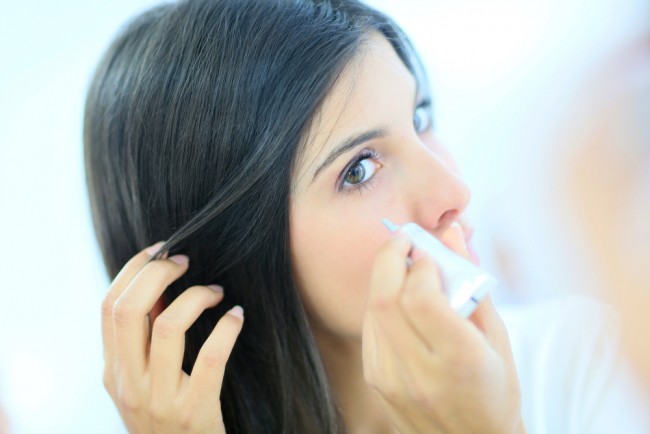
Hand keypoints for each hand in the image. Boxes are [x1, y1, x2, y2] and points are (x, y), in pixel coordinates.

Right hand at [101, 242, 243, 432]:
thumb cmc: (168, 418)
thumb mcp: (143, 382)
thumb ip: (145, 339)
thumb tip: (162, 286)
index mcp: (113, 372)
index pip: (109, 307)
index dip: (133, 270)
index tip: (160, 251)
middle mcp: (129, 384)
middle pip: (130, 309)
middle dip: (158, 273)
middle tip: (186, 262)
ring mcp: (159, 400)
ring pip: (168, 326)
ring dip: (196, 296)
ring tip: (216, 292)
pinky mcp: (194, 411)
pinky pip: (211, 357)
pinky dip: (227, 328)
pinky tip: (237, 315)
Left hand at [362, 226, 524, 433]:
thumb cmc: (494, 390)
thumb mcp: (496, 337)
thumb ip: (471, 283)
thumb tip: (452, 234)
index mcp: (460, 360)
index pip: (420, 298)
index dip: (420, 264)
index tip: (429, 251)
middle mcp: (420, 372)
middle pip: (387, 299)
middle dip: (391, 257)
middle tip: (404, 240)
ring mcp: (392, 380)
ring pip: (373, 311)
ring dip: (384, 278)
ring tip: (403, 265)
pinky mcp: (377, 381)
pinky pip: (369, 329)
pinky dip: (380, 304)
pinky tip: (396, 299)